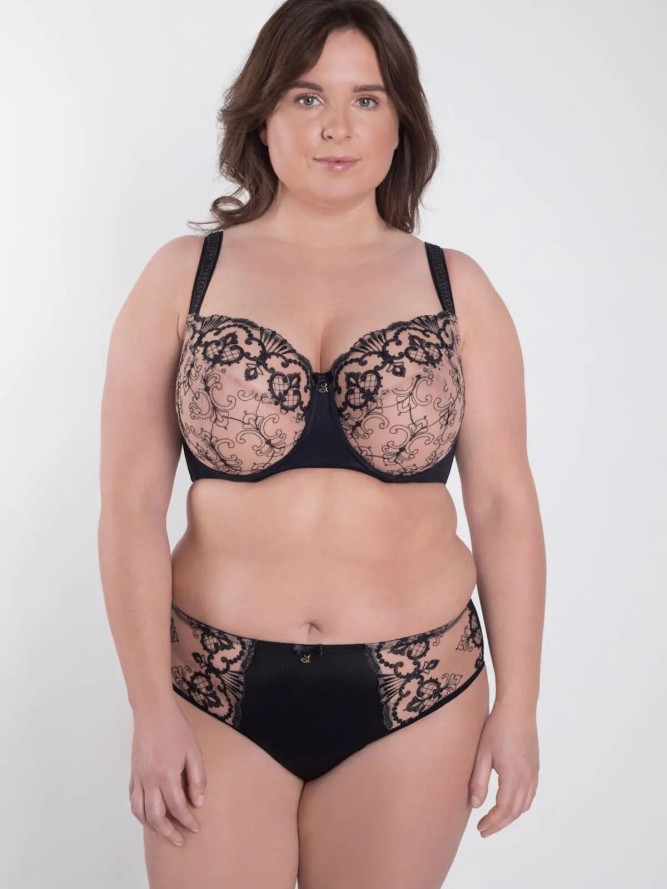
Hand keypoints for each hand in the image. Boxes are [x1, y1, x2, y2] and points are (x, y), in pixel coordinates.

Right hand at [129, 698, 206, 846]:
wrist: (152, 711)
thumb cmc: (176, 728)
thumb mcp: (193, 751)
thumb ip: (197, 778)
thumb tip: (198, 803)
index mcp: (166, 775)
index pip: (177, 808)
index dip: (187, 821)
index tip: (196, 828)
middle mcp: (149, 780)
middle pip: (156, 817)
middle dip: (169, 833)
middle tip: (180, 840)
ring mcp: (138, 778)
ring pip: (140, 812)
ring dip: (152, 827)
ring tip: (165, 832)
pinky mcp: (133, 773)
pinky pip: (133, 800)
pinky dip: (140, 813)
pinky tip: (149, 815)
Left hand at [468, 701, 539, 837]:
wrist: (518, 708)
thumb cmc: (497, 728)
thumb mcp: (482, 754)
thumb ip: (479, 781)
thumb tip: (476, 804)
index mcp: (514, 778)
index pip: (503, 810)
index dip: (492, 822)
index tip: (480, 829)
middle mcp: (528, 779)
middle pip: (515, 812)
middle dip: (500, 824)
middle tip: (484, 830)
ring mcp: (534, 773)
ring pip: (525, 804)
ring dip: (510, 816)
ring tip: (495, 820)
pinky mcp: (535, 767)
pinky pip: (530, 794)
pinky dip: (519, 805)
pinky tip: (509, 803)